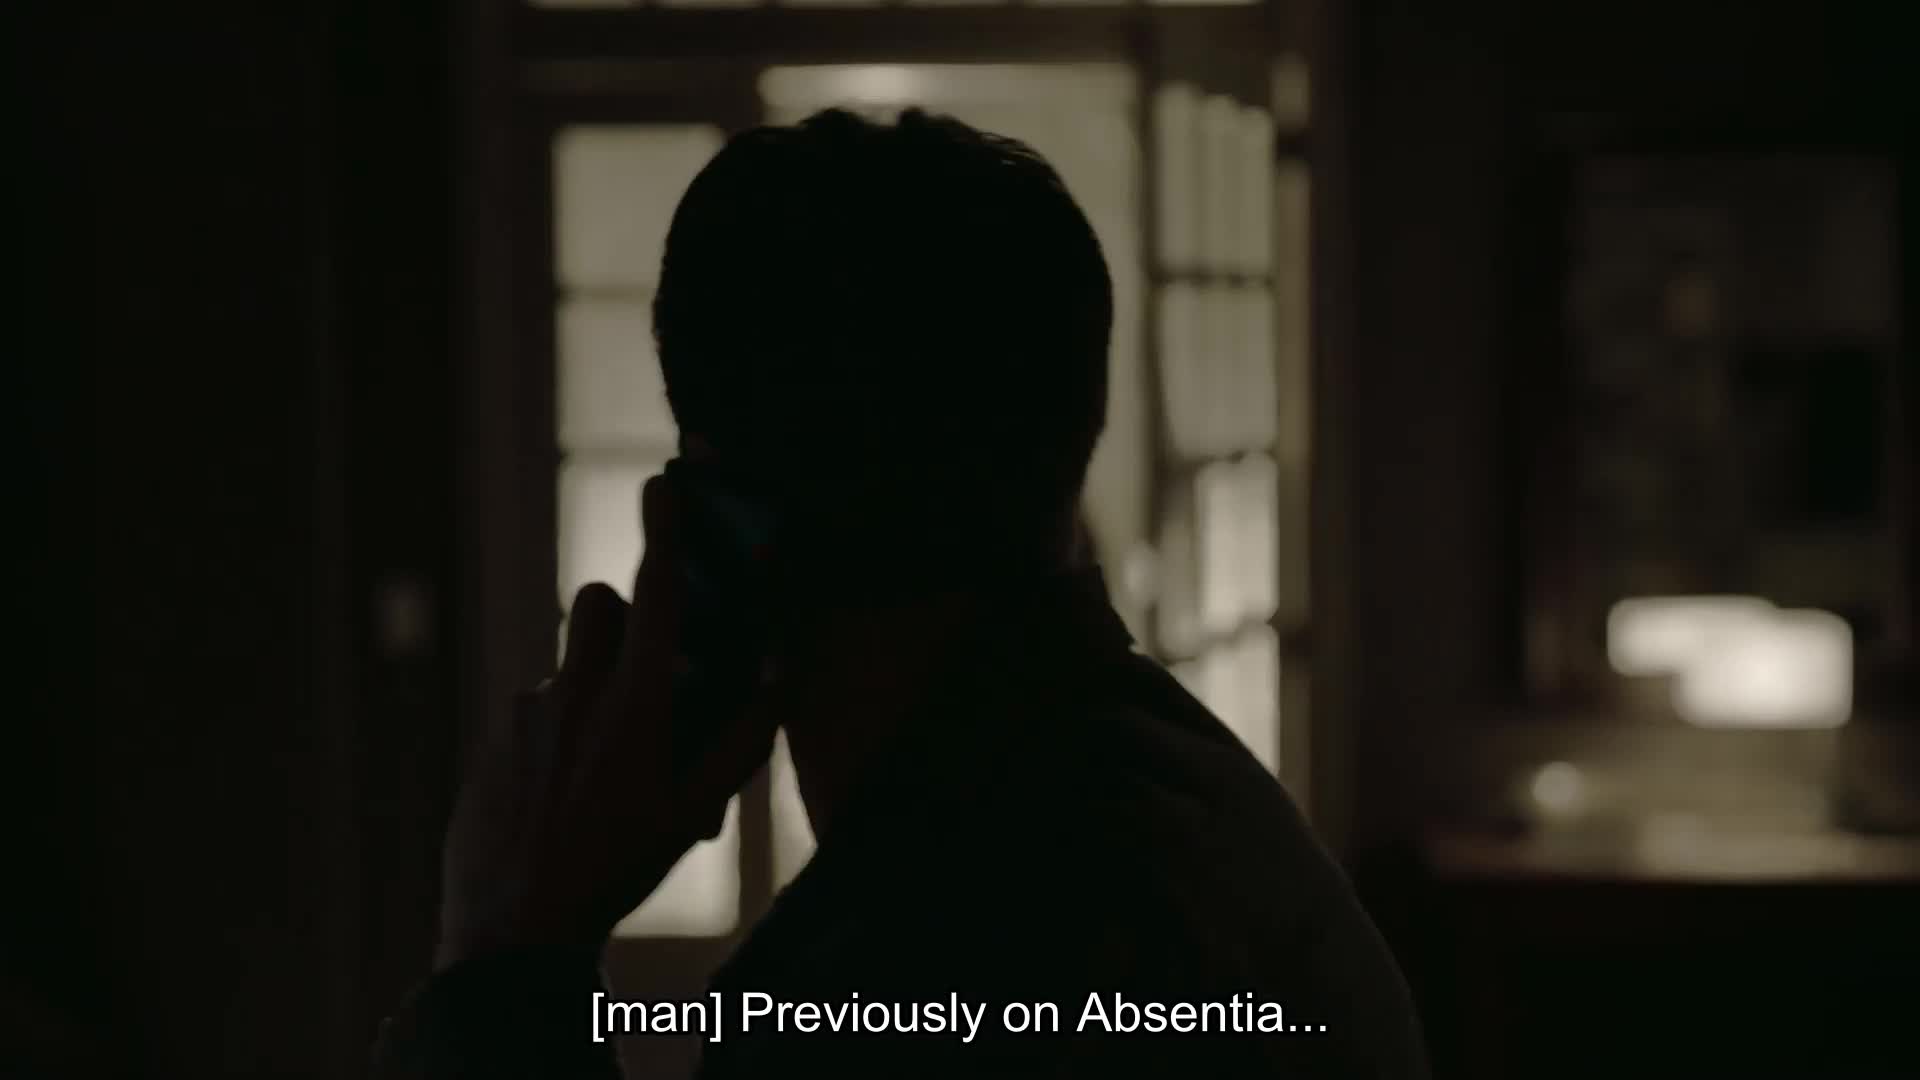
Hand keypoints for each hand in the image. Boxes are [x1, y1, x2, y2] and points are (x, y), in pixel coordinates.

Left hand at [434, 475, 778, 969]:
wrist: (511, 930)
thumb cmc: (615, 871)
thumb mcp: (692, 815)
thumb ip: (740, 741)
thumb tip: (778, 682)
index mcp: (635, 707)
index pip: (656, 597)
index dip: (664, 534)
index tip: (665, 485)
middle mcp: (575, 694)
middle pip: (598, 605)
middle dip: (622, 615)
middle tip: (642, 670)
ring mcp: (524, 715)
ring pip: (566, 668)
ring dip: (588, 692)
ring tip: (599, 769)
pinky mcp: (489, 741)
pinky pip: (530, 713)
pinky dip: (551, 737)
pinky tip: (557, 799)